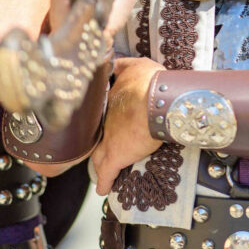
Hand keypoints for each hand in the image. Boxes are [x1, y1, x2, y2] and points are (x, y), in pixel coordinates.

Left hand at [91, 57, 163, 194]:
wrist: (153, 99)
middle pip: (95, 137)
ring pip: (98, 156)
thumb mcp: (136, 65)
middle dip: (94, 143)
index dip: (100, 120)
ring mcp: (109, 140)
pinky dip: (104, 182)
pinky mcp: (116, 156)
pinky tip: (102, 189)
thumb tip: (115, 60)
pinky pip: (107, 174)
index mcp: (110, 102)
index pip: (99, 114)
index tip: (98, 123)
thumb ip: (124, 64)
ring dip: (97, 164)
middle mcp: (105, 122)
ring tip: (97, 170)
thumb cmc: (148, 82)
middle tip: (95, 149)